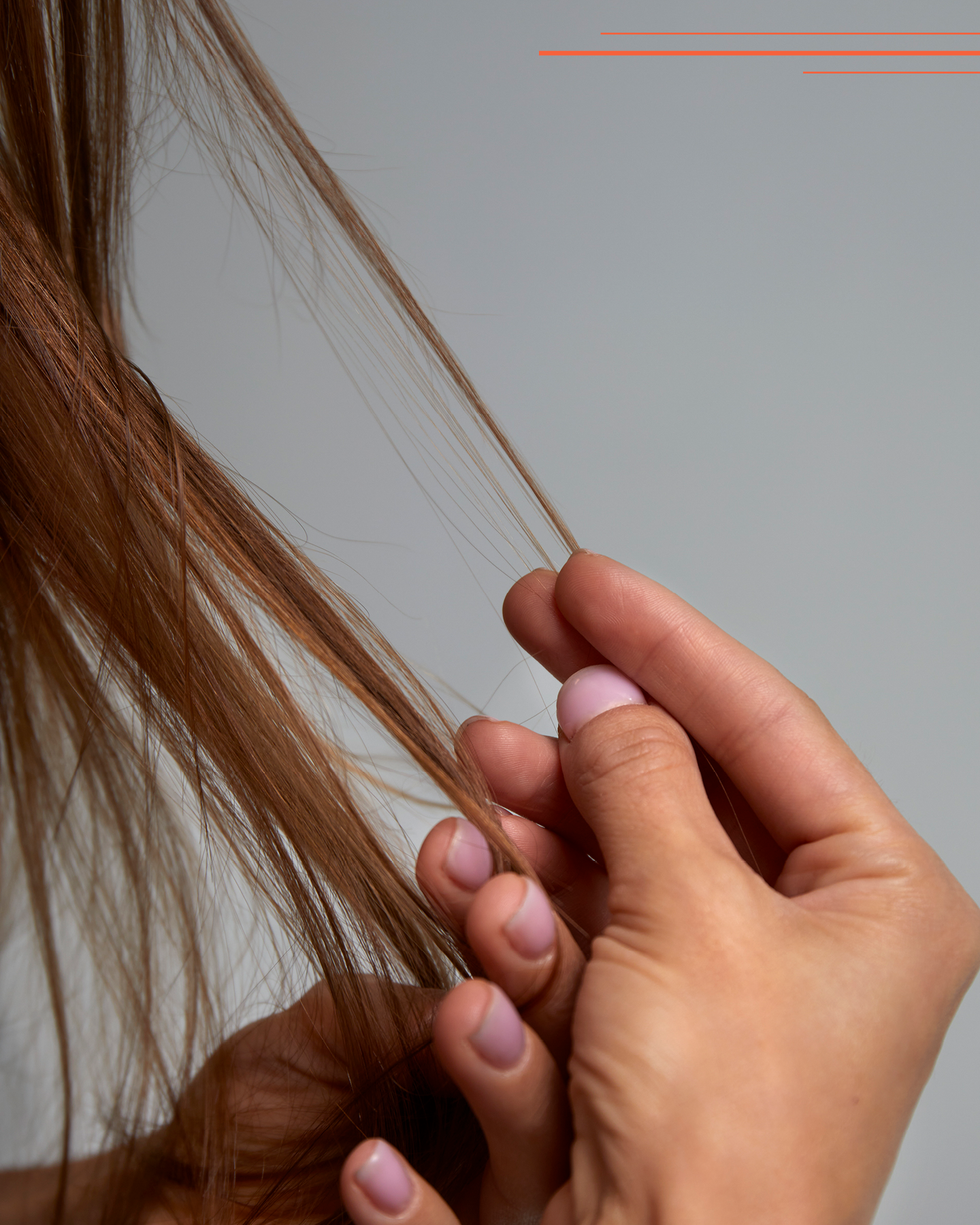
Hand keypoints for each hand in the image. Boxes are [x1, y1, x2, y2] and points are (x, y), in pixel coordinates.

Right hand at [348, 552, 979, 1224]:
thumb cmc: (729, 1151)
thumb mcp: (691, 927)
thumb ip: (641, 786)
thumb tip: (599, 695)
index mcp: (873, 896)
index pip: (762, 724)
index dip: (665, 640)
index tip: (583, 582)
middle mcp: (799, 930)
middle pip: (677, 776)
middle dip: (586, 721)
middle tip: (520, 630)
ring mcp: (709, 977)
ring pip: (605, 848)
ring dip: (530, 825)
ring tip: (471, 804)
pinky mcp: (632, 1021)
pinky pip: (567, 924)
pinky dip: (514, 909)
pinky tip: (472, 906)